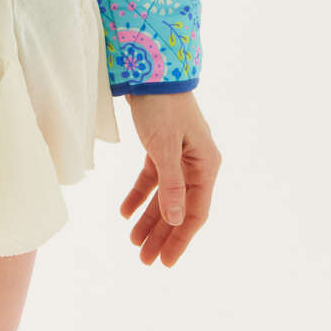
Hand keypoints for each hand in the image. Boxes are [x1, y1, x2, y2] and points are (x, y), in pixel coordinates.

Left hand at [119, 89, 220, 266]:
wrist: (150, 68)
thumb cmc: (162, 106)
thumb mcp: (165, 147)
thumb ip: (172, 185)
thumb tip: (177, 220)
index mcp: (205, 165)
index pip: (195, 212)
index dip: (180, 239)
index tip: (166, 262)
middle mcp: (196, 163)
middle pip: (179, 208)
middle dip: (162, 234)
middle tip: (145, 260)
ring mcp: (179, 155)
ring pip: (165, 196)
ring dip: (150, 218)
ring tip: (134, 243)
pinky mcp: (162, 146)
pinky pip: (153, 178)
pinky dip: (140, 195)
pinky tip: (125, 212)